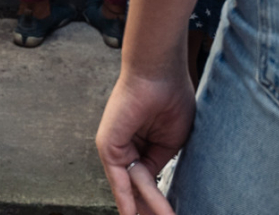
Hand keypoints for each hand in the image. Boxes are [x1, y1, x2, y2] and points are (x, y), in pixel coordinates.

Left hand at [96, 68, 195, 214]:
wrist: (160, 76)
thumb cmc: (171, 99)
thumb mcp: (171, 141)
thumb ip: (160, 163)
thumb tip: (156, 186)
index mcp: (140, 146)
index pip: (147, 182)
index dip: (157, 202)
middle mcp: (124, 149)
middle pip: (135, 190)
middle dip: (147, 210)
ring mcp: (114, 148)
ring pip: (131, 188)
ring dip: (147, 209)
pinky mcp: (107, 145)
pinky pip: (118, 179)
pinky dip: (126, 199)